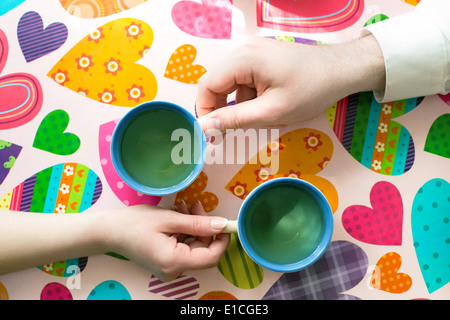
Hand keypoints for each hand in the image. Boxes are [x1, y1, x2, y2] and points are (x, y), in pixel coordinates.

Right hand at [104, 202, 229, 281]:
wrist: (109, 231)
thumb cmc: (135, 223)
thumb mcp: (169, 219)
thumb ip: (198, 223)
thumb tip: (222, 225)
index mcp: (174, 262)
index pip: (211, 257)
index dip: (221, 240)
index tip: (224, 222)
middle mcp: (173, 271)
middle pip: (202, 250)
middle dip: (203, 227)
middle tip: (195, 205)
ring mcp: (169, 269)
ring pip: (193, 247)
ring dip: (193, 226)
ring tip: (182, 207)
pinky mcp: (166, 263)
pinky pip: (183, 248)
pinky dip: (184, 232)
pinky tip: (177, 217)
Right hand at [196, 35, 384, 134]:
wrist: (342, 70)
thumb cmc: (311, 90)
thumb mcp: (271, 112)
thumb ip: (234, 120)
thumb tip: (205, 128)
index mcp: (242, 59)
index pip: (206, 86)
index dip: (205, 111)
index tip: (213, 133)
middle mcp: (243, 50)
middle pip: (217, 83)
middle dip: (224, 108)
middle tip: (236, 130)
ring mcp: (253, 51)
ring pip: (231, 84)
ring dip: (240, 104)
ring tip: (263, 115)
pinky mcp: (262, 57)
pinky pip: (245, 80)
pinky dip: (251, 96)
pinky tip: (270, 104)